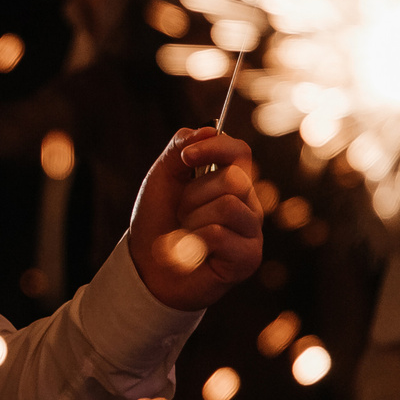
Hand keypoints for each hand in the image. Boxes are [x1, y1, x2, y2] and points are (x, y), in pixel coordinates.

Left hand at [126, 127, 262, 310]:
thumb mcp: (162, 179)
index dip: (215, 147)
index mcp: (231, 181)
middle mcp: (249, 204)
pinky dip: (193, 241)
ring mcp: (251, 231)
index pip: (240, 152)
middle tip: (182, 213)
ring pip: (227, 205)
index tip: (186, 157)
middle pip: (234, 178)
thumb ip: (179, 149)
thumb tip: (206, 131)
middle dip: (194, 194)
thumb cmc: (159, 222)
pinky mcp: (248, 258)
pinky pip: (219, 233)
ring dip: (192, 219)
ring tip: (186, 233)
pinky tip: (190, 251)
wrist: (148, 268)